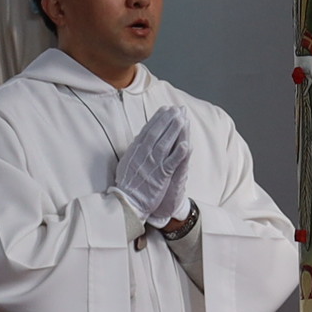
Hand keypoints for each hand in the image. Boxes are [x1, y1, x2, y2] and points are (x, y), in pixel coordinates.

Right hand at [114, 107, 192, 226]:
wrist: (126, 203)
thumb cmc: (126, 186)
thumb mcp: (125, 163)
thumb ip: (133, 151)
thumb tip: (138, 139)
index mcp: (134, 151)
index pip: (147, 130)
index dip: (157, 118)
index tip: (165, 109)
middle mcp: (142, 155)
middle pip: (156, 133)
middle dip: (167, 119)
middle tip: (177, 109)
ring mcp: (151, 165)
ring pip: (164, 143)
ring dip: (174, 130)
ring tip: (182, 119)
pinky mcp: (160, 176)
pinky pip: (171, 162)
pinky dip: (178, 153)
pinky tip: (186, 143)